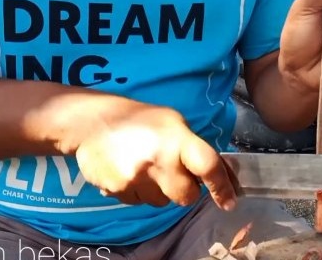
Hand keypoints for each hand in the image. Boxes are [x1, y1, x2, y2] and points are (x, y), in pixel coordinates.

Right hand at [74, 104, 236, 209]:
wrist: (92, 122)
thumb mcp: (174, 122)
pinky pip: (139, 202)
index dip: (222, 186)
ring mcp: (138, 177)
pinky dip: (139, 192)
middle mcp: (160, 160)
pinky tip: (130, 171)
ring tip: (146, 167)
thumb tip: (221, 172)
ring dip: (161, 191)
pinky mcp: (118, 190)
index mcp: (178, 139)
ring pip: (162, 202)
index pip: (208, 166)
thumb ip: (195, 147)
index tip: (229, 201)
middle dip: (186, 189)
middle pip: (187, 196)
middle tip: (174, 172)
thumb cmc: (140, 120)